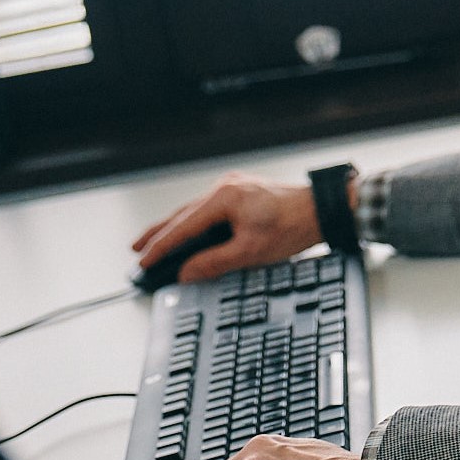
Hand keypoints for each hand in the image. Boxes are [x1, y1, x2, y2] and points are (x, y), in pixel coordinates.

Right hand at [132, 171, 323, 282]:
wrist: (322, 210)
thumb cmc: (293, 226)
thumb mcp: (251, 252)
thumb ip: (214, 262)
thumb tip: (186, 272)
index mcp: (224, 198)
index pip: (183, 226)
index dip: (162, 246)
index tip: (144, 261)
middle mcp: (225, 187)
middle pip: (182, 214)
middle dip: (159, 233)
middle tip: (137, 248)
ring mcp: (233, 188)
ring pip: (195, 211)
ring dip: (175, 227)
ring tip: (155, 242)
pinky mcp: (242, 193)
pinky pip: (209, 210)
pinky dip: (195, 224)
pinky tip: (189, 233)